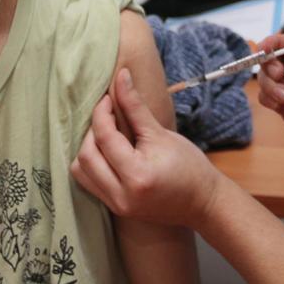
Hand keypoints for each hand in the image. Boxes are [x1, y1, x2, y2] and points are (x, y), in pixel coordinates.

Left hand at [71, 68, 224, 228]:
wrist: (203, 202)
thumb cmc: (189, 166)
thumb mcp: (162, 134)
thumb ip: (135, 106)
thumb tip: (121, 76)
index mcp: (137, 175)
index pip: (104, 137)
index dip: (101, 112)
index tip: (107, 98)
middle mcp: (122, 195)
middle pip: (85, 157)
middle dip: (92, 131)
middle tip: (107, 115)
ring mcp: (117, 205)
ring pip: (81, 172)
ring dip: (88, 149)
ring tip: (106, 135)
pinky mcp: (115, 207)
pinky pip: (89, 183)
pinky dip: (92, 164)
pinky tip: (107, 152)